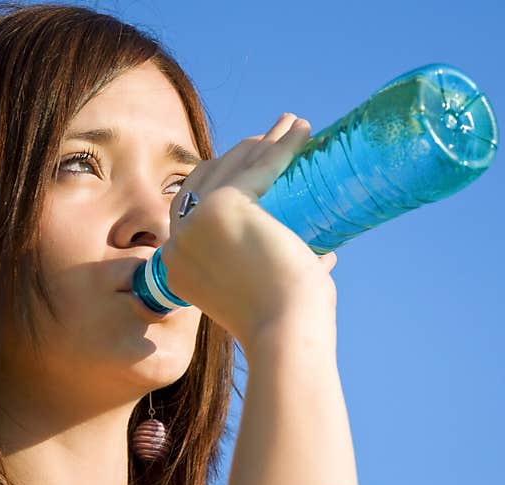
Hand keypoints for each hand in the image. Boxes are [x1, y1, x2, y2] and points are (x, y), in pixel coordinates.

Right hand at [160, 114, 337, 348]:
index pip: (192, 206)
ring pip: (232, 168)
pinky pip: (259, 167)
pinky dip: (282, 145)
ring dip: (264, 142)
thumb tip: (325, 253)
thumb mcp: (268, 294)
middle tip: (275, 141)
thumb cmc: (283, 325)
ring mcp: (198, 222)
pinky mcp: (227, 206)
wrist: (283, 336)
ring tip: (293, 127)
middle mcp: (178, 242)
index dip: (220, 180)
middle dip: (242, 155)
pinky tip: (302, 131)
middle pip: (209, 179)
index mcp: (179, 265)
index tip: (253, 167)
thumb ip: (284, 275)